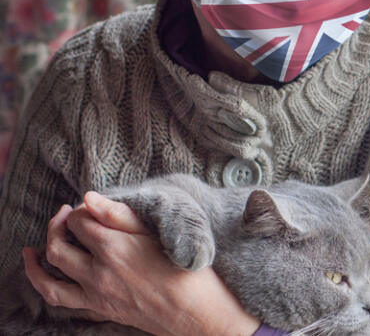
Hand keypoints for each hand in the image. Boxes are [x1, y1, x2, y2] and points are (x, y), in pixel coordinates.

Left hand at [23, 191, 260, 335]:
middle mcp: (98, 272)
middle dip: (56, 227)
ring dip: (36, 262)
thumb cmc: (185, 268)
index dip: (80, 209)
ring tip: (33, 249)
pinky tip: (49, 278)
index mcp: (113, 246)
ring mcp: (95, 294)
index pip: (79, 220)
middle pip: (57, 246)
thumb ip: (119, 214)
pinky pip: (63, 301)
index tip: (89, 206)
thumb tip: (89, 197)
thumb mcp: (157, 232)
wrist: (196, 311)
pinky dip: (48, 288)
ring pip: (49, 279)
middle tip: (65, 217)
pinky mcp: (99, 309)